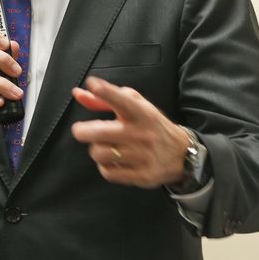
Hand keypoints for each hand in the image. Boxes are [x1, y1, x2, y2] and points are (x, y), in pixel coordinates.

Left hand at [70, 76, 187, 188]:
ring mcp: (143, 157)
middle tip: (81, 131)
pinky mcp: (142, 176)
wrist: (181, 154)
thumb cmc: (149, 124)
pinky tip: (113, 160)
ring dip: (96, 150)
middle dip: (82, 131)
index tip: (92, 84)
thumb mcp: (134, 105)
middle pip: (98, 133)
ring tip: (104, 146)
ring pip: (99, 154)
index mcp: (141, 113)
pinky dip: (105, 166)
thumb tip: (77, 93)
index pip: (121, 100)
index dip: (105, 92)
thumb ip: (105, 98)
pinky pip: (108, 172)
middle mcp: (142, 134)